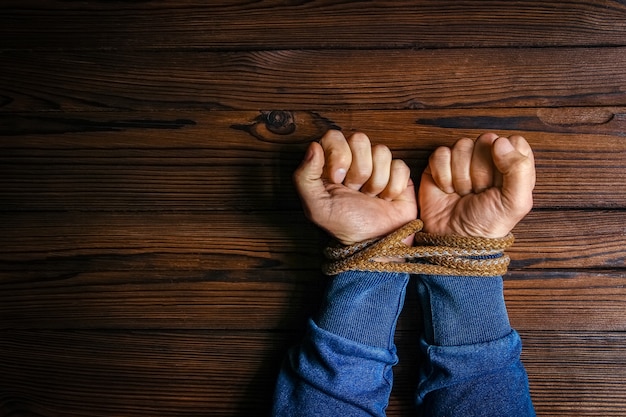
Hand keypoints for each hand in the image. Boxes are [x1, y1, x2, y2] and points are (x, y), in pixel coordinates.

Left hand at [293, 130, 417, 245]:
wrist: (376, 244)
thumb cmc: (344, 226)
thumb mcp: (315, 206)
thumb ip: (304, 176)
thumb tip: (314, 146)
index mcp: (330, 163)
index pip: (334, 136)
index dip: (338, 155)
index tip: (337, 179)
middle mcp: (354, 160)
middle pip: (360, 139)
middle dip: (359, 170)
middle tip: (355, 190)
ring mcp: (378, 166)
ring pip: (382, 151)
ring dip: (376, 181)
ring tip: (370, 197)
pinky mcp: (399, 174)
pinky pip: (400, 166)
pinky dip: (393, 187)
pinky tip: (386, 198)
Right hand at [419, 133, 535, 237]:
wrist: (454, 239)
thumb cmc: (487, 223)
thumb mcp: (516, 202)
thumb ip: (519, 169)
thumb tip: (500, 142)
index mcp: (511, 165)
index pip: (513, 142)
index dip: (506, 159)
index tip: (500, 183)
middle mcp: (487, 159)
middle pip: (486, 141)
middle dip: (481, 171)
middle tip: (480, 191)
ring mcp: (461, 160)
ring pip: (462, 146)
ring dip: (461, 176)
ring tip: (463, 193)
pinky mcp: (439, 165)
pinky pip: (441, 154)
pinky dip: (443, 175)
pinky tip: (447, 189)